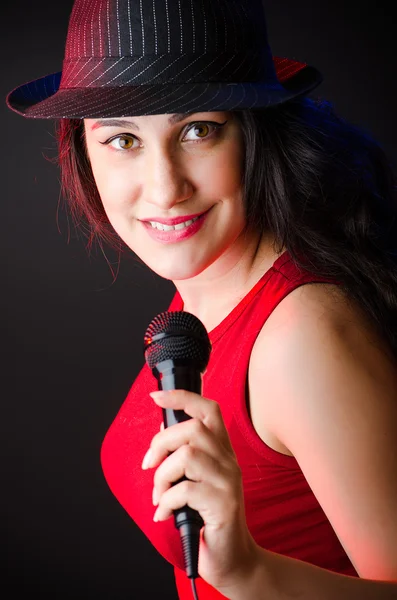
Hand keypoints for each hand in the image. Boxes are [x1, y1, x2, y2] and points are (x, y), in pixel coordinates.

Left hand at [141, 389, 259, 591]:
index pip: (208, 410)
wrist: (232, 559)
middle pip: (192, 429)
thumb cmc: (209, 518)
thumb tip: (162, 432)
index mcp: (222, 451)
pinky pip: (185, 490)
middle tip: (149, 466)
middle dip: (161, 444)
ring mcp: (228, 481)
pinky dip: (166, 501)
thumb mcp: (196, 481)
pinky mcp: (223, 504)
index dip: (182, 397)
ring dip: (162, 476)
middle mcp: (229, 461)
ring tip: (159, 496)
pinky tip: (164, 514)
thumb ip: (184, 456)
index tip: (156, 397)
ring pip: (187, 455)